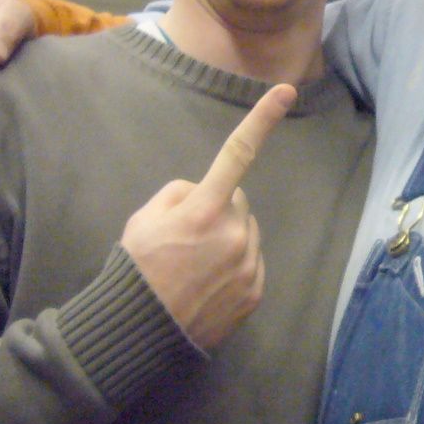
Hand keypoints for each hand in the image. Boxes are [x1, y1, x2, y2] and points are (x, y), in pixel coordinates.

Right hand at [120, 84, 296, 351]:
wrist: (140, 331)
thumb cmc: (138, 269)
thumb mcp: (144, 218)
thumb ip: (179, 194)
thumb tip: (202, 194)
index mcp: (205, 208)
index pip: (237, 153)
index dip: (262, 120)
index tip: (286, 92)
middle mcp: (234, 233)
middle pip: (237, 202)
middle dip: (218, 210)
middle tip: (186, 237)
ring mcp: (248, 264)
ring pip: (246, 232)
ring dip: (228, 238)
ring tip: (194, 266)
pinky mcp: (255, 291)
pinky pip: (251, 262)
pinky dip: (234, 265)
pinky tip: (207, 283)